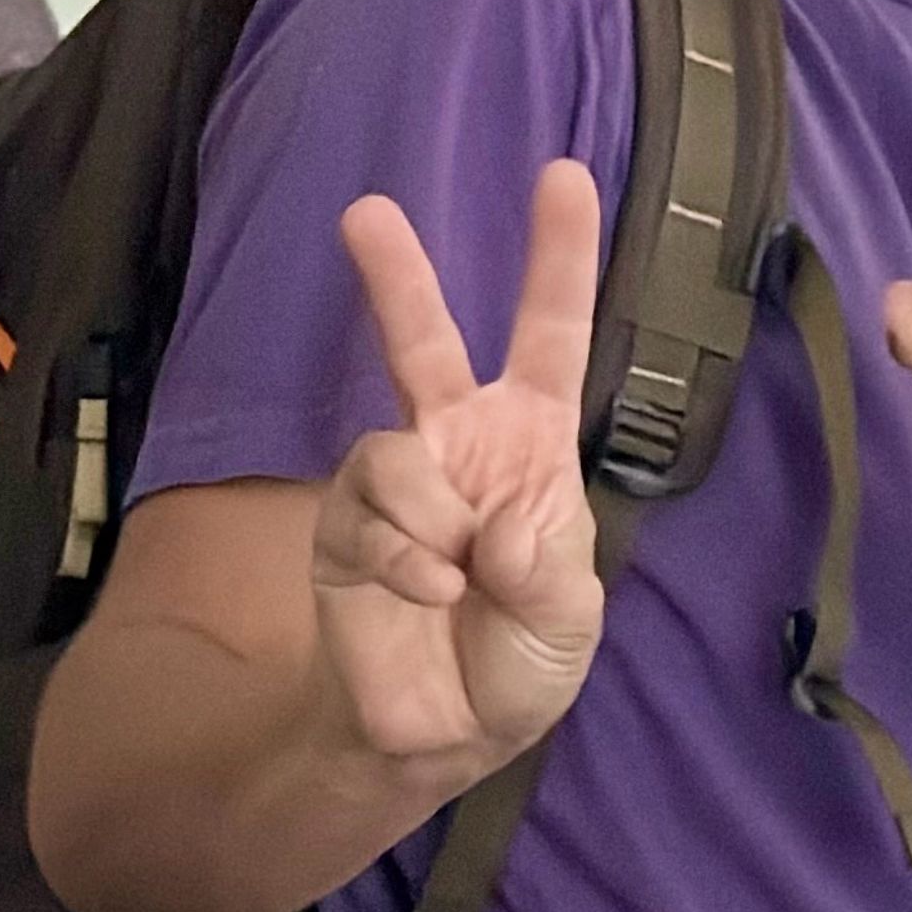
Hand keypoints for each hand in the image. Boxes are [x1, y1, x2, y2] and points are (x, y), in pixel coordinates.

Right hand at [314, 159, 605, 771]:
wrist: (440, 737)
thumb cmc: (519, 659)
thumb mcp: (568, 622)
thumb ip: (550, 574)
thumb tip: (503, 529)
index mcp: (529, 442)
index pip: (549, 334)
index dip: (558, 257)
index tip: (564, 175)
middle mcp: (458, 440)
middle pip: (424, 340)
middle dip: (395, 274)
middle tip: (366, 209)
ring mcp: (396, 478)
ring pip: (399, 449)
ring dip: (436, 523)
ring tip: (456, 581)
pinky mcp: (343, 523)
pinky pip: (371, 510)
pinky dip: (406, 560)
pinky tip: (425, 595)